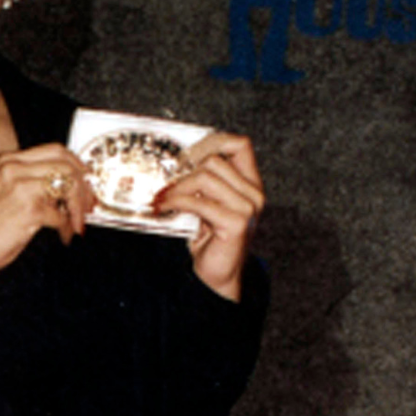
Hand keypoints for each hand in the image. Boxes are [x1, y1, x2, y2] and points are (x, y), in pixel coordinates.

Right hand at [0, 143, 93, 298]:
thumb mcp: (3, 191)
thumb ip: (29, 181)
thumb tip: (65, 186)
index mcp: (7, 161)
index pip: (54, 150)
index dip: (76, 164)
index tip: (85, 180)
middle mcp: (13, 168)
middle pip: (66, 164)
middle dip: (83, 185)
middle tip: (89, 203)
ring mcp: (21, 187)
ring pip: (68, 185)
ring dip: (79, 208)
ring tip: (76, 224)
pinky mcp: (28, 209)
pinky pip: (61, 215)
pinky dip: (67, 228)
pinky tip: (63, 236)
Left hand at [154, 133, 263, 301]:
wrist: (218, 273)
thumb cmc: (211, 237)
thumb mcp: (207, 201)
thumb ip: (202, 180)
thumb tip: (174, 160)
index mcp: (250, 183)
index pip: (240, 145)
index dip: (212, 142)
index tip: (186, 155)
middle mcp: (253, 193)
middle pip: (214, 159)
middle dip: (183, 168)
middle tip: (166, 180)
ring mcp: (247, 208)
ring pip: (204, 177)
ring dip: (175, 186)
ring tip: (161, 196)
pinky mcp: (236, 224)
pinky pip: (198, 202)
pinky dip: (174, 202)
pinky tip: (163, 207)